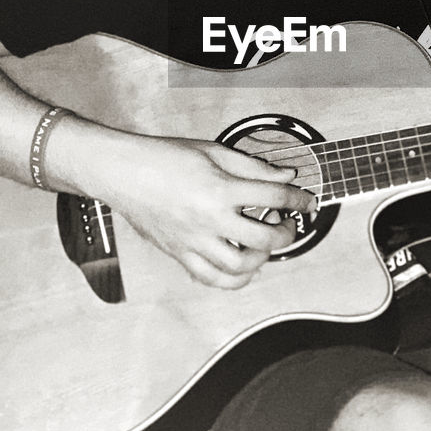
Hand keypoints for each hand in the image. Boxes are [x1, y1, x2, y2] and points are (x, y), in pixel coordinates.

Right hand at [78, 130, 313, 288]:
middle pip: (265, 238)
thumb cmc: (163, 158)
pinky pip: (211, 278)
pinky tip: (242, 267)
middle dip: (287, 233)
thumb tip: (285, 176)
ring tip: (265, 245)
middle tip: (287, 224)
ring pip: (240, 267)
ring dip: (263, 259)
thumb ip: (253, 166)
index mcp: (220, 189)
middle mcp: (209, 219)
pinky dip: (233, 279)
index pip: (275, 196)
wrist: (123, 172)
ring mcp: (193, 241)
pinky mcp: (179, 254)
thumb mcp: (213, 151)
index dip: (299, 198)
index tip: (307, 200)